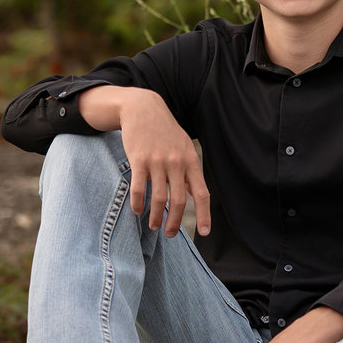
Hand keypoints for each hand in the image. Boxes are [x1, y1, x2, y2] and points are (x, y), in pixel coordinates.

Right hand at [78, 86, 210, 237]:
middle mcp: (177, 162)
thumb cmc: (165, 132)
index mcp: (191, 161)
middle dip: (175, 223)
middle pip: (178, 201)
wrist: (143, 108)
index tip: (203, 233)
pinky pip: (139, 188)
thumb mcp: (183, 147)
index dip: (205, 215)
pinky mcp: (139, 159)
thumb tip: (192, 194)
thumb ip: (188, 171)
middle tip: (170, 234)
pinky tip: (137, 211)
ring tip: (154, 226)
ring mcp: (158, 161)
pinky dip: (138, 204)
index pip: (201, 193)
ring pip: (158, 198)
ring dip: (156, 217)